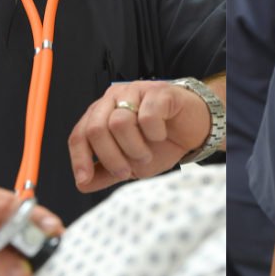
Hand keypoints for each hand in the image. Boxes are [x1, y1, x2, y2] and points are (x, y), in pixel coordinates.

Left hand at [67, 80, 208, 190]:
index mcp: (101, 114)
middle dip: (111, 157)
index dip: (79, 158)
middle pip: (95, 129)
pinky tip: (161, 134)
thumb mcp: (130, 165)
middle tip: (127, 171)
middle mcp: (113, 99)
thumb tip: (81, 184)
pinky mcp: (158, 91)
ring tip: (146, 153)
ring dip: (134, 147)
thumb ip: (105, 172)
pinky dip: (154, 133)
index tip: (83, 179)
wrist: (195, 132)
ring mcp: (135, 91)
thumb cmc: (162, 143)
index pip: (79, 134)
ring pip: (119, 122)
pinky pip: (147, 116)